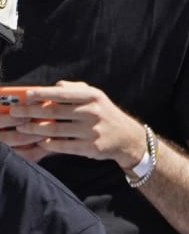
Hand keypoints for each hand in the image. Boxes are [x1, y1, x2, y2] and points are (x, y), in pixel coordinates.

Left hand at [4, 81, 146, 168]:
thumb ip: (75, 89)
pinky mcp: (91, 148)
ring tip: (22, 127)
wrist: (128, 138)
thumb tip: (54, 86)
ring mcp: (92, 131)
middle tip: (15, 113)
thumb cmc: (106, 114)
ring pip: (56, 129)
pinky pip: (64, 146)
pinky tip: (40, 141)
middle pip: (54, 111)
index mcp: (92, 97)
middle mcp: (93, 113)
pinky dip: (49, 144)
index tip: (26, 96)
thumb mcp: (96, 96)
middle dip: (30, 112)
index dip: (41, 94)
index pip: (61, 93)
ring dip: (35, 129)